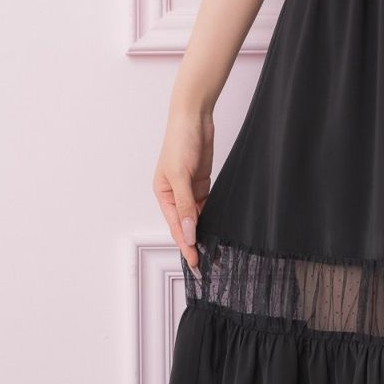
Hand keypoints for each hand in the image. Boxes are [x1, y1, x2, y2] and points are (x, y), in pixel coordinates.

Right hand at [154, 106, 213, 270]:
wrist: (194, 118)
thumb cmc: (180, 141)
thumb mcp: (180, 175)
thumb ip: (185, 205)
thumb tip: (188, 231)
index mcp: (163, 194)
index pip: (175, 226)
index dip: (186, 246)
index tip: (195, 263)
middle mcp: (175, 195)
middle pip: (185, 225)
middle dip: (195, 244)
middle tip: (208, 265)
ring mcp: (189, 190)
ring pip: (197, 218)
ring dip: (205, 233)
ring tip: (217, 253)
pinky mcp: (202, 184)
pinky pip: (207, 206)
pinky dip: (213, 218)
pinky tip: (220, 230)